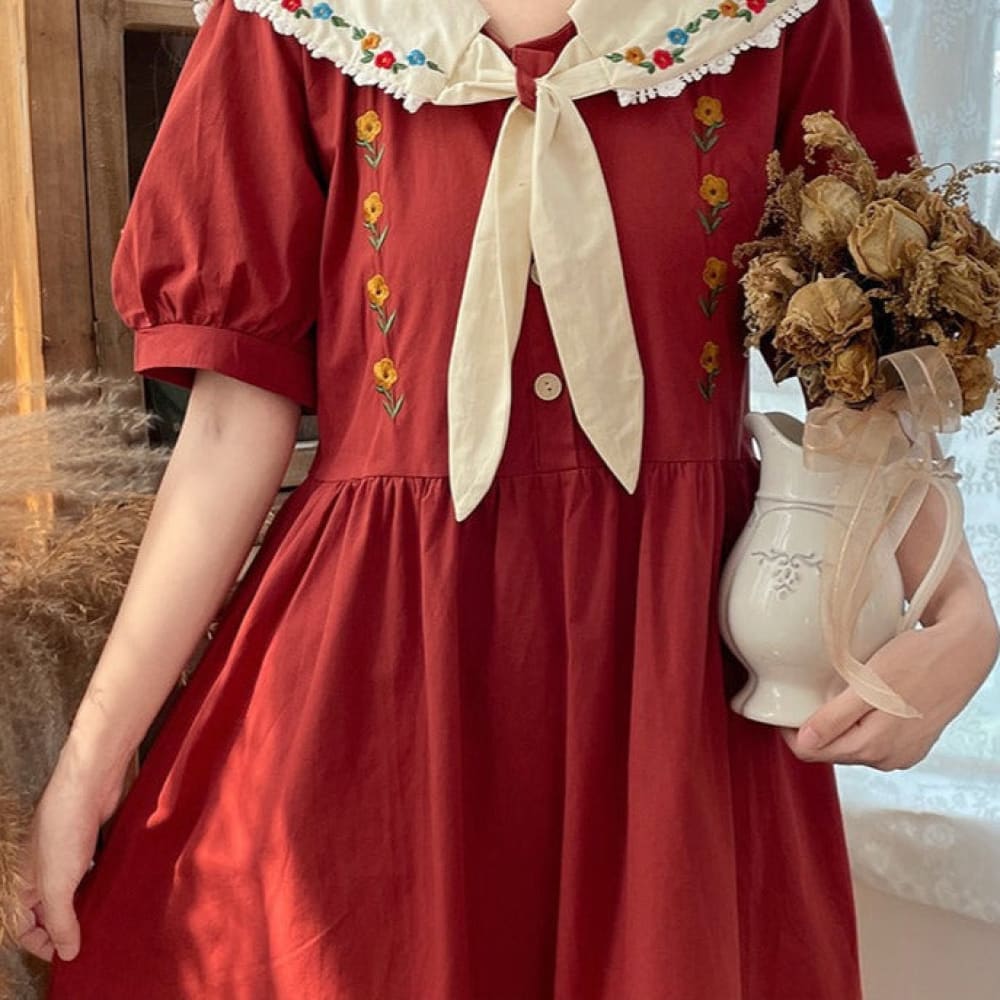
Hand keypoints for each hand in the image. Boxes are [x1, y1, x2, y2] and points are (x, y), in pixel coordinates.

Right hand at [13, 741, 130, 961]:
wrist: (90, 783)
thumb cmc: (65, 829)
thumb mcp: (57, 885)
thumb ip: (60, 921)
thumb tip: (67, 954)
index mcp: (23, 883)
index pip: (24, 925)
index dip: (41, 943)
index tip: (67, 953)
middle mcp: (41, 870)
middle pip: (49, 909)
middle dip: (67, 926)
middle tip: (90, 938)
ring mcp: (66, 854)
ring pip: (73, 890)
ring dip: (86, 904)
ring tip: (105, 917)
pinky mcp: (89, 841)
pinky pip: (92, 871)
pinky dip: (100, 882)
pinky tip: (115, 888)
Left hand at [783, 601, 998, 770]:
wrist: (963, 651)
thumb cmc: (918, 660)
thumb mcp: (869, 684)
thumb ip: (836, 718)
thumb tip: (804, 742)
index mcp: (874, 746)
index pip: (812, 753)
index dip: (790, 732)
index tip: (782, 708)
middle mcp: (888, 758)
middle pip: (831, 750)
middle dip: (814, 727)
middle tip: (808, 693)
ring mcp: (902, 752)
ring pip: (851, 743)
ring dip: (837, 723)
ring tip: (838, 692)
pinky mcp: (911, 742)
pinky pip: (872, 737)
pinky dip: (860, 721)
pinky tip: (863, 699)